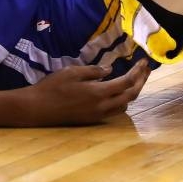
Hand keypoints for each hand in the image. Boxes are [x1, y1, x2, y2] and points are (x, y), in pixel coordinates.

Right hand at [24, 60, 150, 124]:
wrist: (37, 109)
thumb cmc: (52, 87)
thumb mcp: (72, 72)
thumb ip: (94, 71)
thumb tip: (110, 70)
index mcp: (98, 93)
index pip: (127, 83)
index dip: (138, 72)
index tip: (143, 62)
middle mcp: (102, 107)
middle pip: (131, 96)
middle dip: (141, 82)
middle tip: (145, 69)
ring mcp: (97, 115)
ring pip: (124, 106)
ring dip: (132, 93)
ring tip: (135, 79)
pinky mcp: (91, 119)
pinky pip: (114, 111)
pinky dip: (121, 100)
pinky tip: (118, 92)